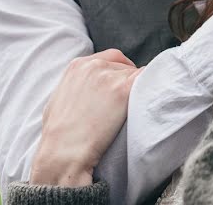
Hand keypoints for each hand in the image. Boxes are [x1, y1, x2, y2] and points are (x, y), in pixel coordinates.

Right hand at [29, 49, 142, 186]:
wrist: (63, 153)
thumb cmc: (59, 134)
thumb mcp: (60, 99)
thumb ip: (77, 85)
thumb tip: (89, 89)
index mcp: (78, 66)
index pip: (112, 58)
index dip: (121, 70)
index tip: (125, 83)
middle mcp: (94, 66)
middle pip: (125, 66)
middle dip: (129, 81)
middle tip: (130, 101)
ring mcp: (109, 77)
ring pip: (137, 75)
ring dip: (139, 89)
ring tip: (135, 108)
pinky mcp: (123, 89)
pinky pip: (148, 79)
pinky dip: (153, 87)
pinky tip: (152, 99)